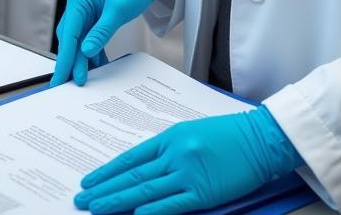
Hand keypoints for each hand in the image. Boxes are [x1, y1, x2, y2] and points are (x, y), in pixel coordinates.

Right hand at [51, 0, 175, 87]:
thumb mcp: (118, 9)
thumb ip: (101, 31)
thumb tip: (85, 52)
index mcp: (78, 0)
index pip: (68, 35)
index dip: (65, 59)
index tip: (62, 78)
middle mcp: (78, 6)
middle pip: (70, 39)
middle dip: (70, 62)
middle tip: (69, 86)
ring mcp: (87, 12)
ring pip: (79, 41)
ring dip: (81, 59)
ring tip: (84, 81)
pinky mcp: (96, 17)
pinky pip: (90, 38)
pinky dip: (92, 52)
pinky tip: (97, 66)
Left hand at [74, 107, 301, 214]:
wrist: (259, 137)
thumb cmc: (228, 135)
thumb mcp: (191, 133)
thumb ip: (167, 150)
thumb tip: (143, 169)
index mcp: (169, 137)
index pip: (130, 158)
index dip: (107, 171)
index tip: (89, 181)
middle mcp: (173, 153)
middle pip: (132, 175)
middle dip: (104, 188)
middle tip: (81, 198)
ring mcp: (187, 172)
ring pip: (144, 190)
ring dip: (117, 201)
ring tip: (95, 208)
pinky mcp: (203, 191)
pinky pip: (172, 204)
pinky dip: (151, 211)